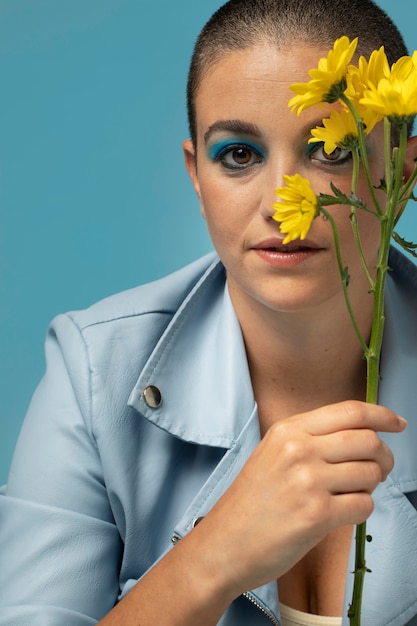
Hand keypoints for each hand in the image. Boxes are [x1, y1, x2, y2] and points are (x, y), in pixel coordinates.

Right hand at [190, 400, 405, 598]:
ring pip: (370, 472)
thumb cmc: (250, 503)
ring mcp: (308, 481)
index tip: (397, 423)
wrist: (223, 543)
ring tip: (351, 494)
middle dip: (384, 456)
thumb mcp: (271, 454)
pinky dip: (361, 510)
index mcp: (288, 430)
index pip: (349, 411)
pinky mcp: (317, 514)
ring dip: (370, 486)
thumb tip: (360, 436)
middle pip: (367, 440)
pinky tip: (341, 513)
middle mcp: (299, 449)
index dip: (381, 415)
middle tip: (380, 469)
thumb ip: (310, 439)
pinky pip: (364, 505)